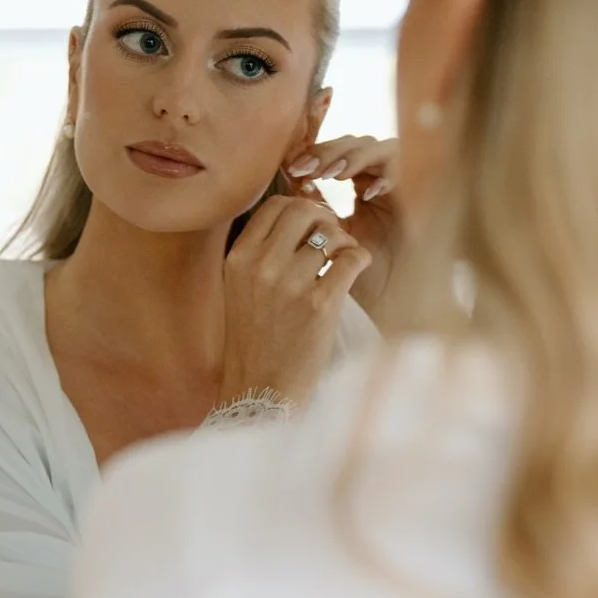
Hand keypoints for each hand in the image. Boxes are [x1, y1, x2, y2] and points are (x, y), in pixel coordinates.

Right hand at [220, 196, 370, 408]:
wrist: (261, 391)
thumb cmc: (256, 342)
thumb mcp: (241, 290)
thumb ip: (262, 254)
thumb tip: (302, 217)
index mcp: (239, 258)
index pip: (276, 205)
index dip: (301, 209)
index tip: (312, 226)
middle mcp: (261, 266)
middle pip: (304, 211)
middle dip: (325, 220)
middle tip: (332, 240)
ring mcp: (290, 284)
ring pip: (332, 235)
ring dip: (345, 244)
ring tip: (343, 262)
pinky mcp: (319, 305)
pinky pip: (351, 258)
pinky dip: (359, 259)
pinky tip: (356, 269)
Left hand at [284, 136, 401, 317]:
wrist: (390, 306)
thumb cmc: (353, 281)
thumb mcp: (324, 243)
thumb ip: (308, 217)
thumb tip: (280, 191)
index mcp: (354, 187)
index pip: (332, 153)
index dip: (312, 154)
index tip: (291, 170)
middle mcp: (377, 181)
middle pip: (352, 142)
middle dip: (327, 151)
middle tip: (304, 167)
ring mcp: (400, 186)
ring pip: (378, 147)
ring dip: (352, 156)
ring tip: (329, 175)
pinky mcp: (421, 197)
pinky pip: (407, 170)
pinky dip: (387, 176)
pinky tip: (365, 196)